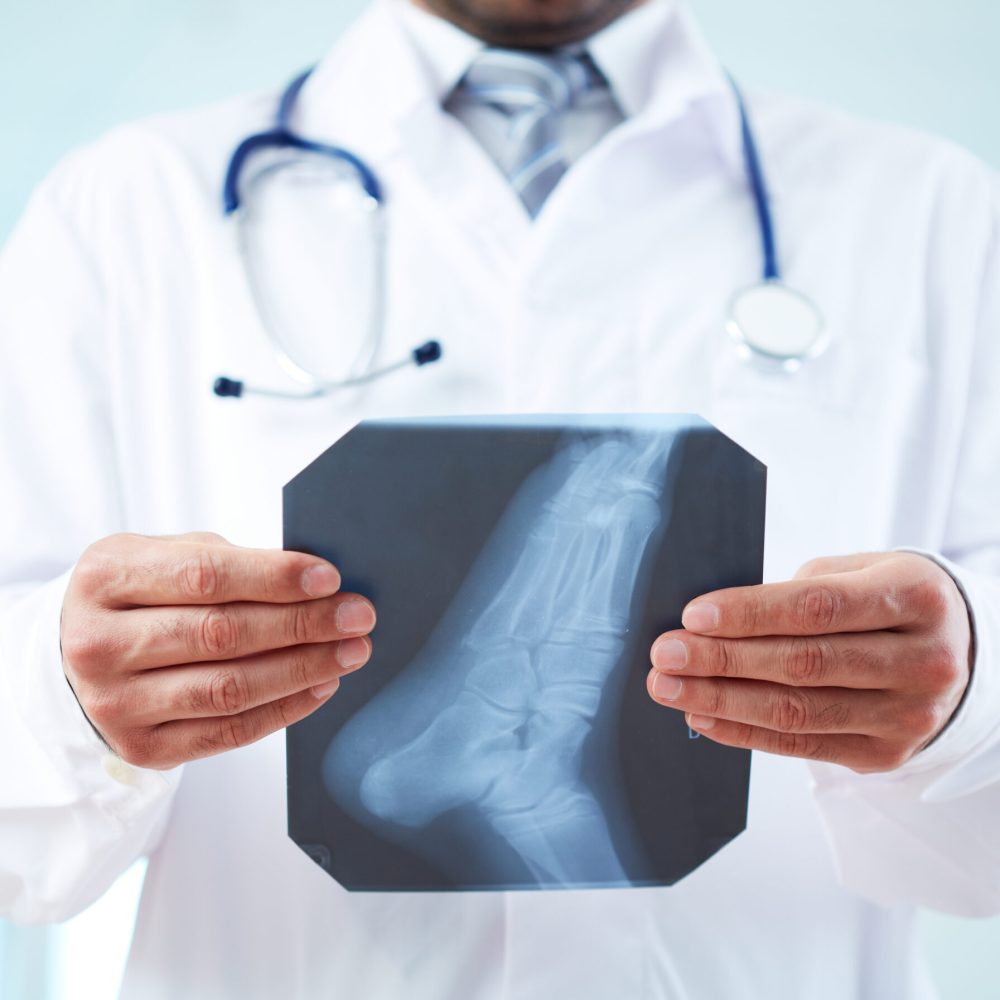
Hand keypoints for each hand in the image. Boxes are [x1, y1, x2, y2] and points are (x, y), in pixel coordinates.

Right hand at [61, 532, 375, 769]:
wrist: (77, 656)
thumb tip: (313, 580)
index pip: (203, 577)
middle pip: (221, 634)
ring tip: (351, 651)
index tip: (330, 578)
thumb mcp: (163, 556)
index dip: (273, 578)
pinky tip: (321, 685)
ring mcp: (116, 704)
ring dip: (303, 669)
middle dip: (302, 624)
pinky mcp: (142, 748)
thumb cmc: (139, 594)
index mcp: (105, 579)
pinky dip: (284, 709)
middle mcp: (99, 645)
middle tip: (358, 616)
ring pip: (228, 689)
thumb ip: (226, 561)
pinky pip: (228, 732)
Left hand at [647, 552, 971, 772]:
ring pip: (797, 712)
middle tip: (665, 655)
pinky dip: (743, 731)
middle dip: (722, 659)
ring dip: (720, 700)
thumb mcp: (861, 572)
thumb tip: (714, 622)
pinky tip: (703, 716)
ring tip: (669, 688)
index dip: (750, 614)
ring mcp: (908, 716)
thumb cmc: (889, 601)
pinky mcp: (885, 754)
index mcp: (915, 598)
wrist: (959, 653)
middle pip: (803, 664)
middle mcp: (921, 662)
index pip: (818, 608)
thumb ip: (799, 592)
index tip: (693, 616)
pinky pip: (800, 746)